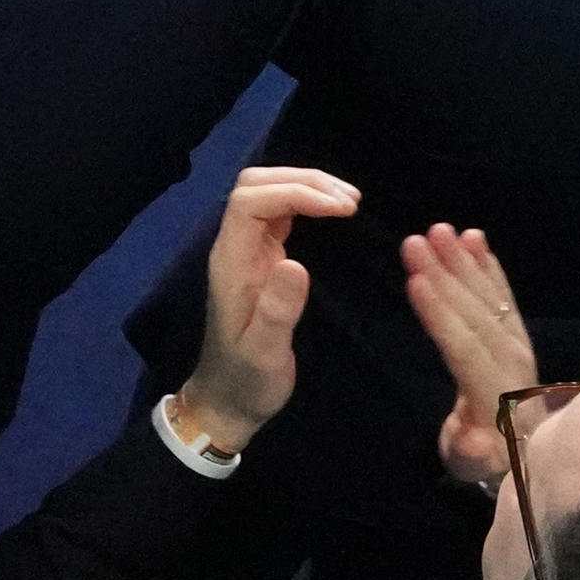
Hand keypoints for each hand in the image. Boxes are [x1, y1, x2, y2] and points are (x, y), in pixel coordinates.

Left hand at [176, 165, 363, 455]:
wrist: (228, 399)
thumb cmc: (247, 379)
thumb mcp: (265, 352)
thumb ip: (278, 310)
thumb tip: (297, 263)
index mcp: (230, 260)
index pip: (250, 200)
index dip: (295, 192)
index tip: (342, 208)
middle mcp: (235, 246)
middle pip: (256, 185)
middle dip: (303, 180)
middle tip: (351, 201)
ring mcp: (247, 250)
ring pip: (268, 194)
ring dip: (306, 187)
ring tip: (350, 202)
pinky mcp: (262, 258)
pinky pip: (279, 213)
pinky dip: (306, 202)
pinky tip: (333, 213)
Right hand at [409, 224, 542, 490]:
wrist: (521, 458)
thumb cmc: (481, 460)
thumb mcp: (469, 465)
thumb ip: (471, 453)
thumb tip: (473, 441)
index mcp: (498, 396)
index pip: (467, 349)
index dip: (442, 315)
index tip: (415, 280)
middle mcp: (514, 366)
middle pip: (477, 316)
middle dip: (446, 276)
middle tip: (415, 240)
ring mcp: (518, 347)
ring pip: (489, 300)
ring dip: (464, 262)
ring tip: (439, 229)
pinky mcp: (516, 335)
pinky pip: (503, 297)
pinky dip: (489, 266)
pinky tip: (474, 237)